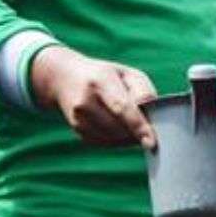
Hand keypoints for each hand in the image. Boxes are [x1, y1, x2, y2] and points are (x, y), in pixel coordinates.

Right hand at [30, 46, 158, 147]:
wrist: (64, 78)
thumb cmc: (106, 75)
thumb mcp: (128, 74)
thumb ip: (144, 92)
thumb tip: (150, 115)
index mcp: (101, 81)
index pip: (122, 107)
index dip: (138, 126)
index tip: (150, 142)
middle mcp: (85, 100)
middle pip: (119, 128)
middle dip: (137, 131)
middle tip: (147, 124)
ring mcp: (78, 117)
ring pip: (113, 139)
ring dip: (128, 136)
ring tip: (132, 122)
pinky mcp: (78, 129)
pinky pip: (106, 142)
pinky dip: (118, 139)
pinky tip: (118, 125)